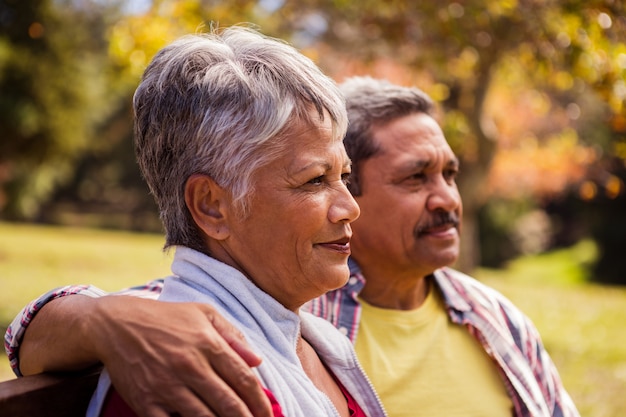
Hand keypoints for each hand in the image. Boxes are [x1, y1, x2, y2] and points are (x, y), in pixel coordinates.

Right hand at [86, 296, 271, 416]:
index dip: (261, 402)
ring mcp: (167, 386)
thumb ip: (233, 336)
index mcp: (208, 343)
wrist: (116, 324)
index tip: (269, 414)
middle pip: (229, 404)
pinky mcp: (146, 402)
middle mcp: (190, 366)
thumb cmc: (166, 318)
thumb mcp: (203, 313)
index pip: (244, 379)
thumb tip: (257, 361)